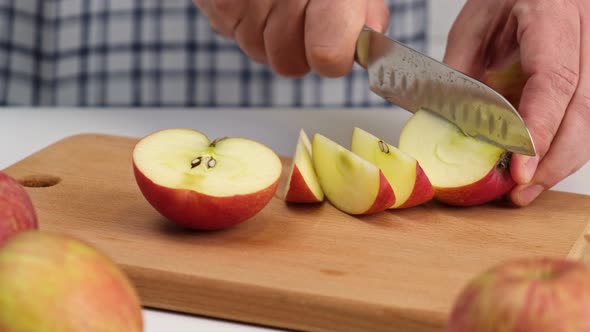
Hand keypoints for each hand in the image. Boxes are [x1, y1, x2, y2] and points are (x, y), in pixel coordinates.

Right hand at [193, 0, 388, 76]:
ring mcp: (244, 0)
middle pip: (289, 63)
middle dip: (298, 50)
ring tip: (276, 1)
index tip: (337, 47)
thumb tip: (369, 38)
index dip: (334, 58)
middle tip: (304, 20)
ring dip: (269, 37)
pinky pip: (233, 35)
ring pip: (259, 53)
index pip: (328, 54)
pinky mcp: (216, 3)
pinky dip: (246, 22)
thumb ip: (362, 7)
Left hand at [444, 0, 589, 205]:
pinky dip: (564, 145)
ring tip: (527, 189)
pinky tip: (541, 165)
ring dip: (561, 161)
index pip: (555, 82)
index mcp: (553, 15)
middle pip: (584, 111)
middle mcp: (587, 34)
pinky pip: (587, 117)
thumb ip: (463, 75)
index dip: (539, 131)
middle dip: (552, 161)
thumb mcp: (472, 27)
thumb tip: (456, 130)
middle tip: (519, 191)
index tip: (522, 170)